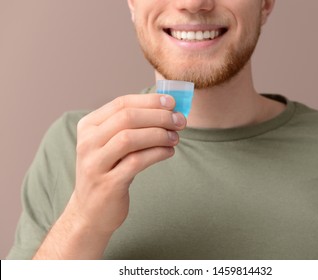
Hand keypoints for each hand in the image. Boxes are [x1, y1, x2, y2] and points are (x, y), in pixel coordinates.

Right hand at [69, 93, 185, 233]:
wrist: (90, 212)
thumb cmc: (108, 172)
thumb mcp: (111, 145)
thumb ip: (131, 127)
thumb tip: (167, 110)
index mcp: (88, 127)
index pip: (121, 103)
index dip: (149, 101)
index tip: (172, 103)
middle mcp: (87, 142)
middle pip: (127, 118)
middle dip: (158, 116)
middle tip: (180, 121)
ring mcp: (95, 164)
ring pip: (129, 138)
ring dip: (159, 134)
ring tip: (175, 137)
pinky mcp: (107, 184)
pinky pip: (136, 162)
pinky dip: (157, 153)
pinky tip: (169, 152)